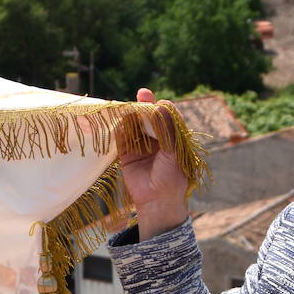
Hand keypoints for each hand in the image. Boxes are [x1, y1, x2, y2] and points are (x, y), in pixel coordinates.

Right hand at [118, 87, 190, 238]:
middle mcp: (156, 139)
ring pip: (134, 125)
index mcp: (171, 138)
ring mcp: (140, 146)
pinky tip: (119, 120)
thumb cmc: (173, 175)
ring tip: (129, 106)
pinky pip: (122, 138)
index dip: (160, 106)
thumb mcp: (174, 150)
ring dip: (131, 115)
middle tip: (142, 94)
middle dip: (144, 106)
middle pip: (148, 118)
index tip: (155, 99)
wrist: (157, 199)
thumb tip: (161, 105)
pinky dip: (120, 128)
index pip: (165, 117)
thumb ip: (168, 128)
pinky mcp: (127, 154)